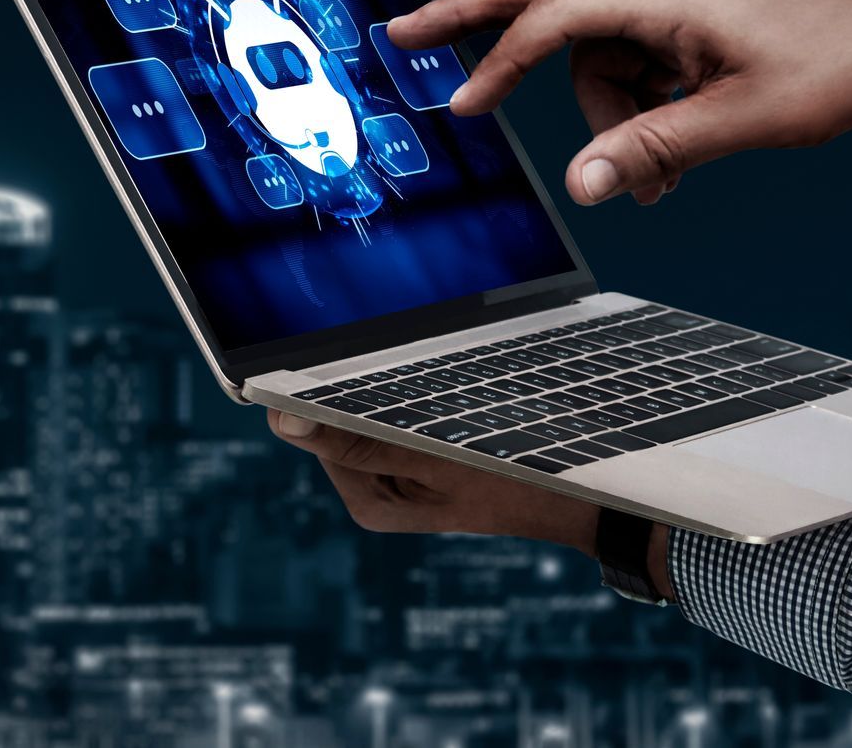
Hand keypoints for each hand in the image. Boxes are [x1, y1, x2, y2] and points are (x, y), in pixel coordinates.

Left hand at [267, 408, 599, 548]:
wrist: (570, 501)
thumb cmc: (506, 483)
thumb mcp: (428, 459)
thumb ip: (356, 441)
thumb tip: (281, 420)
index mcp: (367, 501)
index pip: (319, 431)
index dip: (329, 393)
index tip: (344, 351)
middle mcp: (375, 493)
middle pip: (346, 425)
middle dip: (373, 397)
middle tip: (420, 380)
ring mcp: (399, 480)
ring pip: (375, 420)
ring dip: (401, 399)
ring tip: (447, 398)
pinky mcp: (421, 466)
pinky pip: (403, 425)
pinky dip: (419, 408)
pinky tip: (454, 402)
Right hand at [386, 0, 851, 204]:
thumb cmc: (831, 72)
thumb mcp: (734, 121)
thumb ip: (650, 150)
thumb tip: (583, 188)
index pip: (556, 16)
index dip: (500, 60)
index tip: (464, 106)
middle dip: (477, 18)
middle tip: (407, 35)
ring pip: (596, 52)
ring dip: (605, 117)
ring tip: (652, 181)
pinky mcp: (691, 22)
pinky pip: (633, 63)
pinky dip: (635, 110)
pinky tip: (669, 160)